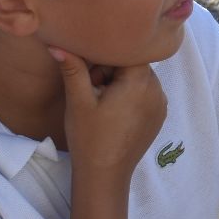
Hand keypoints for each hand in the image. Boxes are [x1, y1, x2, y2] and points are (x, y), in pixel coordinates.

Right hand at [50, 47, 166, 177]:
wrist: (105, 174)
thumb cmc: (90, 137)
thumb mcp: (79, 101)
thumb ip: (73, 69)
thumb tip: (57, 44)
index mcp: (141, 81)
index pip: (126, 52)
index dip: (106, 60)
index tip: (92, 77)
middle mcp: (157, 89)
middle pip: (134, 65)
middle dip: (112, 72)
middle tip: (94, 93)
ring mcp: (161, 104)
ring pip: (139, 79)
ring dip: (121, 84)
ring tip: (103, 105)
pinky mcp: (159, 116)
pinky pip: (146, 94)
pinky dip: (131, 97)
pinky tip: (114, 115)